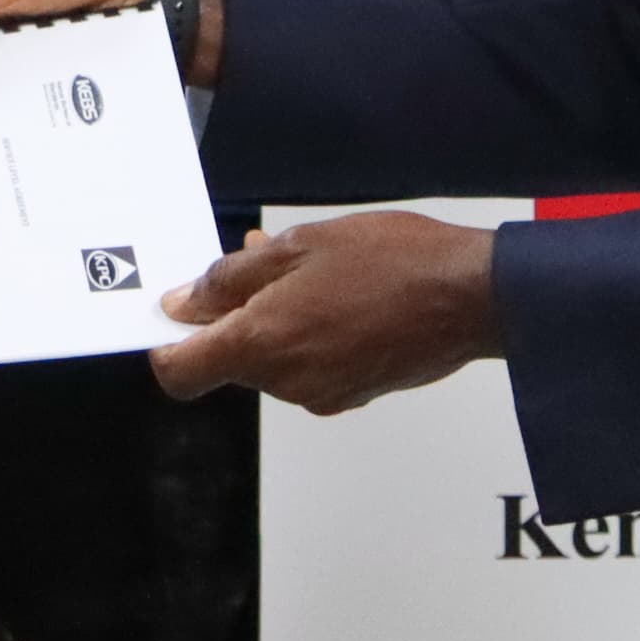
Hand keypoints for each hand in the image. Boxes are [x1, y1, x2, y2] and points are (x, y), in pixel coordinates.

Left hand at [149, 210, 499, 413]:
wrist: (472, 297)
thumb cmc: (394, 262)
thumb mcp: (300, 245)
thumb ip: (231, 279)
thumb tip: (185, 302)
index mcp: (262, 345)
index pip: (180, 374)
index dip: (167, 344)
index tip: (176, 312)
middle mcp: (286, 382)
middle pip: (227, 362)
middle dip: (233, 316)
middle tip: (261, 263)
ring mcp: (321, 394)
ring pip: (269, 362)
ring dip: (274, 320)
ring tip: (315, 271)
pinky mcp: (351, 395)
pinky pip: (306, 368)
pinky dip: (307, 336)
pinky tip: (339, 296)